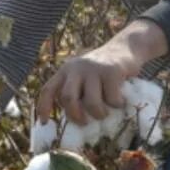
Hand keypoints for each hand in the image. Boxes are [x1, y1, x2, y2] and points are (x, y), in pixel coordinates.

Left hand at [36, 21, 166, 124]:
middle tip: (84, 122)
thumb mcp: (84, 77)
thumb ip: (77, 92)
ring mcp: (94, 69)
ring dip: (98, 114)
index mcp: (66, 71)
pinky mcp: (111, 71)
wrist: (126, 47)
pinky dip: (117, 105)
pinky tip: (120, 102)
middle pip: (68, 98)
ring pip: (90, 102)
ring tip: (105, 114)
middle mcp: (76, 68)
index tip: (44, 123)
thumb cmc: (103, 71)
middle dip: (75, 116)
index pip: (48, 89)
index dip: (43, 107)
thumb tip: (75, 121)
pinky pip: (111, 98)